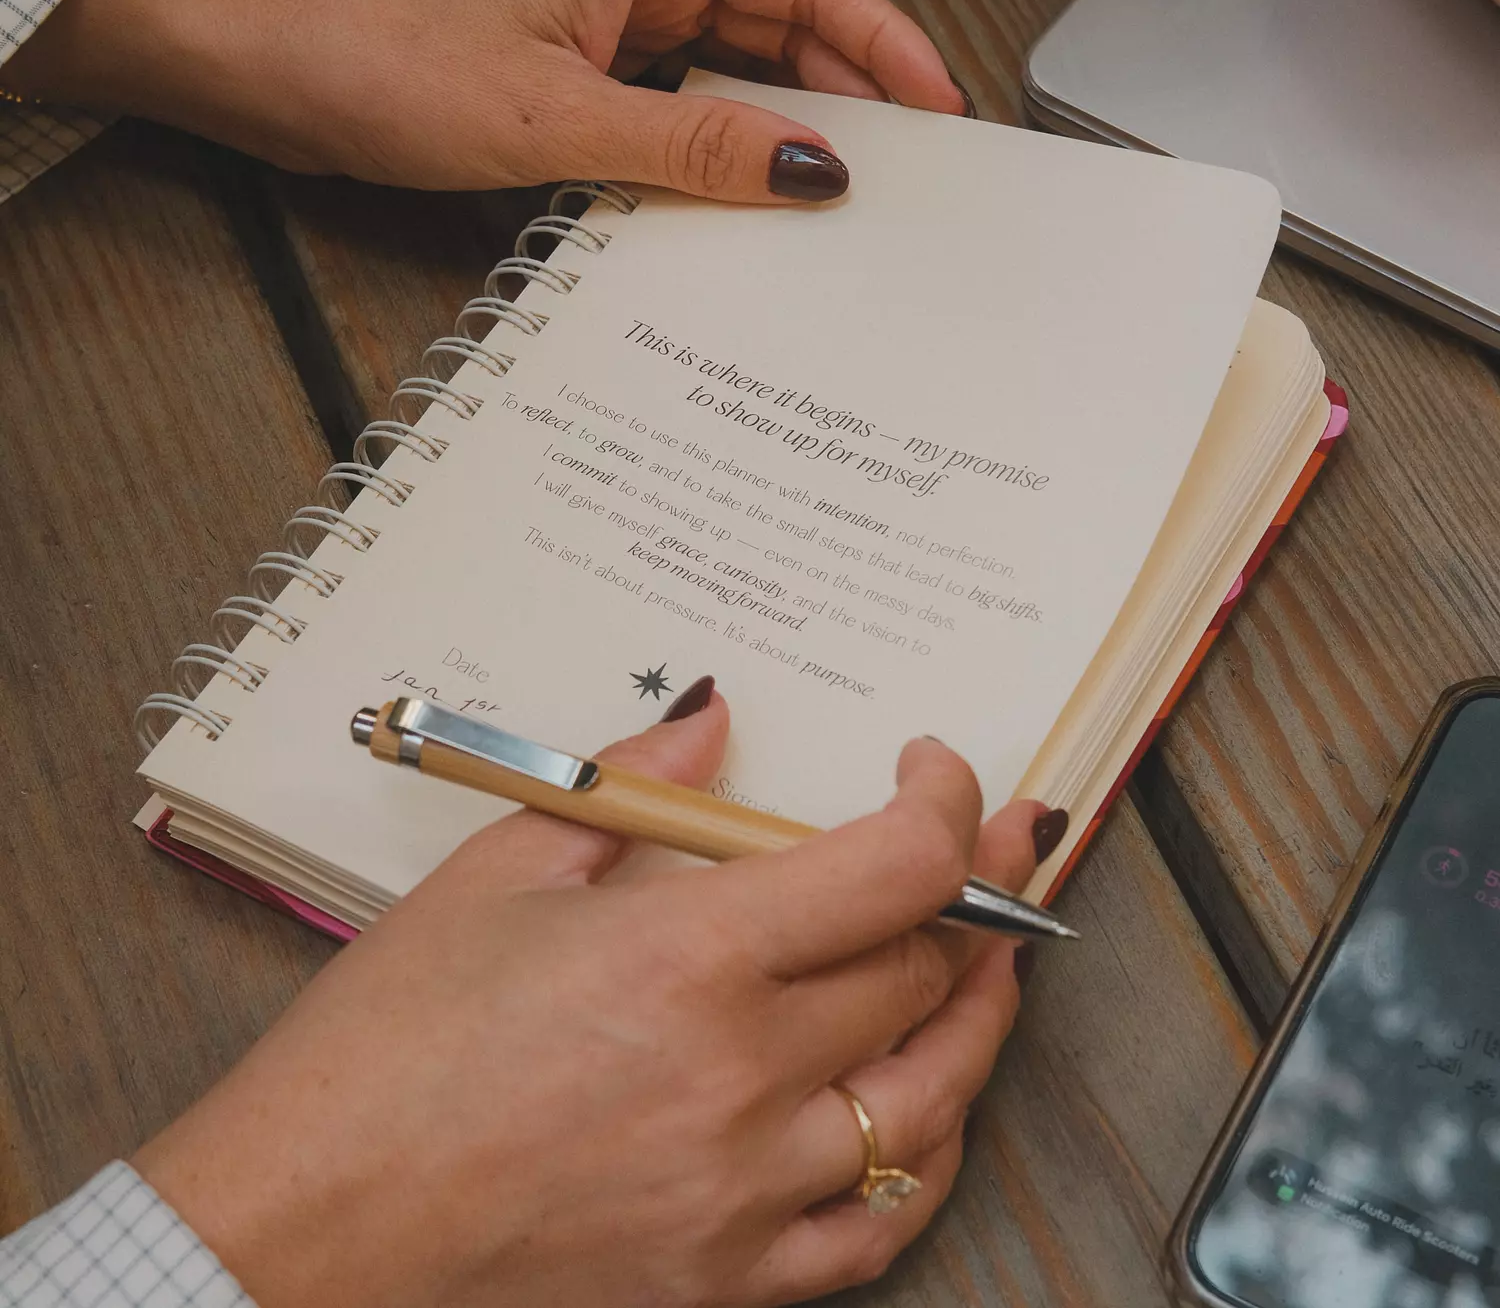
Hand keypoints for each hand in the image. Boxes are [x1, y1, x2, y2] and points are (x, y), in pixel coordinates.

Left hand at [2, 0, 965, 201]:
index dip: (883, 46)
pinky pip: (690, 107)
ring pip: (741, 72)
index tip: (938, 113)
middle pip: (785, 28)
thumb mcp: (560, 118)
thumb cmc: (393, 64)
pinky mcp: (593, 74)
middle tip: (905, 179)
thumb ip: (694, 144)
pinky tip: (755, 200)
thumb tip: (811, 168)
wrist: (288, 79)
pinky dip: (728, 150)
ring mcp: (619, 25)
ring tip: (845, 200)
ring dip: (790, 129)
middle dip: (850, 96)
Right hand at [134, 690, 1042, 1307]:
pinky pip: (880, 1226)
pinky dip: (924, 1156)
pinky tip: (922, 1108)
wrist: (304, 1235)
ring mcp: (746, 1189)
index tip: (936, 773)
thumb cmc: (381, 1055)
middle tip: (977, 850)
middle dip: (965, 892)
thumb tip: (708, 721)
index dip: (947, 803)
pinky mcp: (730, 1277)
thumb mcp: (495, 879)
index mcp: (688, 960)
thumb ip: (629, 789)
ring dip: (977, 1013)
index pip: (895, 868)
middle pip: (922, 969)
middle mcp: (742, 1076)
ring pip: (934, 1095)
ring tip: (988, 960)